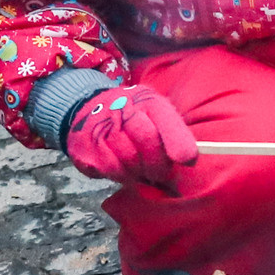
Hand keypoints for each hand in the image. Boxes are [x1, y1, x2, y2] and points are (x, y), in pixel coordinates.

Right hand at [63, 85, 197, 189]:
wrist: (87, 108)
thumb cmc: (132, 116)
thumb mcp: (155, 113)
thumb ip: (172, 132)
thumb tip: (190, 160)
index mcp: (146, 100)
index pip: (165, 117)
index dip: (178, 140)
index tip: (189, 160)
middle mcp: (122, 109)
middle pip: (147, 140)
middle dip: (157, 164)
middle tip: (159, 174)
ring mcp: (101, 127)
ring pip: (128, 159)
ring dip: (138, 171)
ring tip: (139, 168)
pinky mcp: (85, 147)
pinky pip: (110, 169)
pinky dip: (121, 175)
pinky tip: (122, 168)